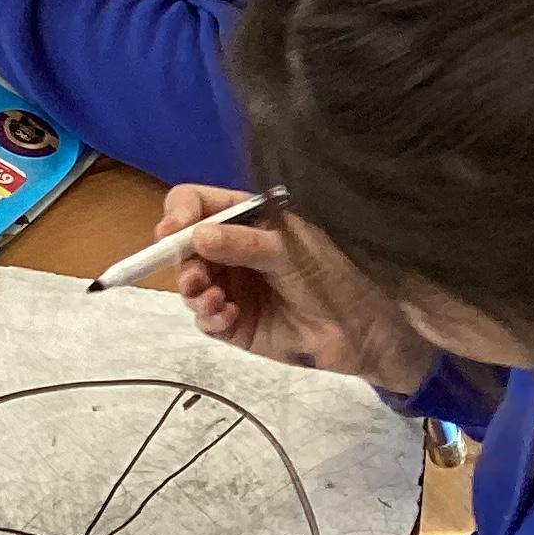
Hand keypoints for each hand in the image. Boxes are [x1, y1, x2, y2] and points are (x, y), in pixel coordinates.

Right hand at [156, 185, 434, 396]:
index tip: (170, 232)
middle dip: (182, 260)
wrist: (363, 330)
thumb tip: (196, 236)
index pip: (198, 204)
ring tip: (212, 298)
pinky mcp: (234, 323)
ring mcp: (231, 286)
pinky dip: (208, 316)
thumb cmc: (333, 275)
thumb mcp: (288, 250)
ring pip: (189, 284)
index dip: (179, 213)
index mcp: (247, 219)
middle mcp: (233, 250)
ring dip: (193, 290)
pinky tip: (227, 315)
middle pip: (184, 247)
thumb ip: (243, 243)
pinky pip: (204, 318)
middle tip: (193, 278)